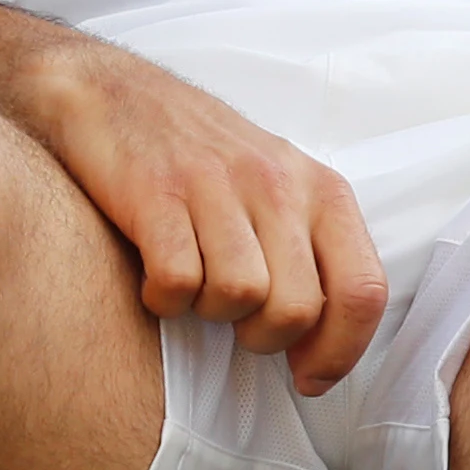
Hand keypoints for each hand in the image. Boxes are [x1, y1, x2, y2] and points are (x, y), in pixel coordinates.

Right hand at [0, 21, 390, 394]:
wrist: (108, 91)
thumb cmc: (200, 156)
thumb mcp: (278, 188)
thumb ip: (308, 255)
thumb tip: (322, 350)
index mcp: (320, 188)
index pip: (362, 290)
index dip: (340, 351)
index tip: (308, 377)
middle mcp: (276, 183)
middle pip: (298, 308)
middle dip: (262, 338)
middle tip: (231, 322)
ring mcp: (216, 184)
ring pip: (240, 297)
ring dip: (209, 313)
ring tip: (192, 288)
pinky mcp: (155, 191)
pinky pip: (177, 281)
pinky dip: (161, 298)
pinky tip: (153, 279)